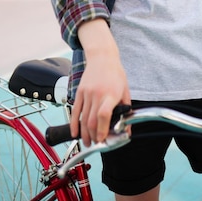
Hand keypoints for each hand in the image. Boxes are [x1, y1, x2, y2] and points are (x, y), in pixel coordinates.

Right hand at [70, 19, 130, 145]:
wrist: (102, 57)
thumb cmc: (116, 73)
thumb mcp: (125, 90)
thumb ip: (126, 110)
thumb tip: (127, 129)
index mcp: (111, 94)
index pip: (104, 114)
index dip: (103, 129)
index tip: (104, 140)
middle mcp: (98, 94)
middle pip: (92, 120)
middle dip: (94, 136)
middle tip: (97, 143)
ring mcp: (87, 93)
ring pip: (83, 118)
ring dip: (85, 134)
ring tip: (88, 142)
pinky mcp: (80, 92)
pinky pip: (75, 111)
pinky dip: (74, 124)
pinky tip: (75, 133)